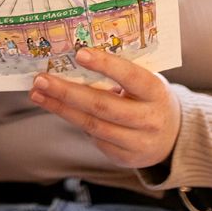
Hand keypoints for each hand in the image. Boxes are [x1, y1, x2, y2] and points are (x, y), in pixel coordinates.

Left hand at [29, 47, 180, 168]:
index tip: (80, 53)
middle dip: (67, 92)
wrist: (173, 136)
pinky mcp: (125, 157)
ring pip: (92, 125)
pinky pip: (94, 138)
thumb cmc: (148, 98)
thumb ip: (120, 73)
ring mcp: (138, 142)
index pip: (130, 76)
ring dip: (61, 108)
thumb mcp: (144, 82)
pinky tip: (56, 108)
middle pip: (103, 106)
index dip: (106, 65)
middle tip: (41, 79)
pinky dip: (73, 121)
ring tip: (38, 94)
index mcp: (156, 92)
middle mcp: (149, 119)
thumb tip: (76, 58)